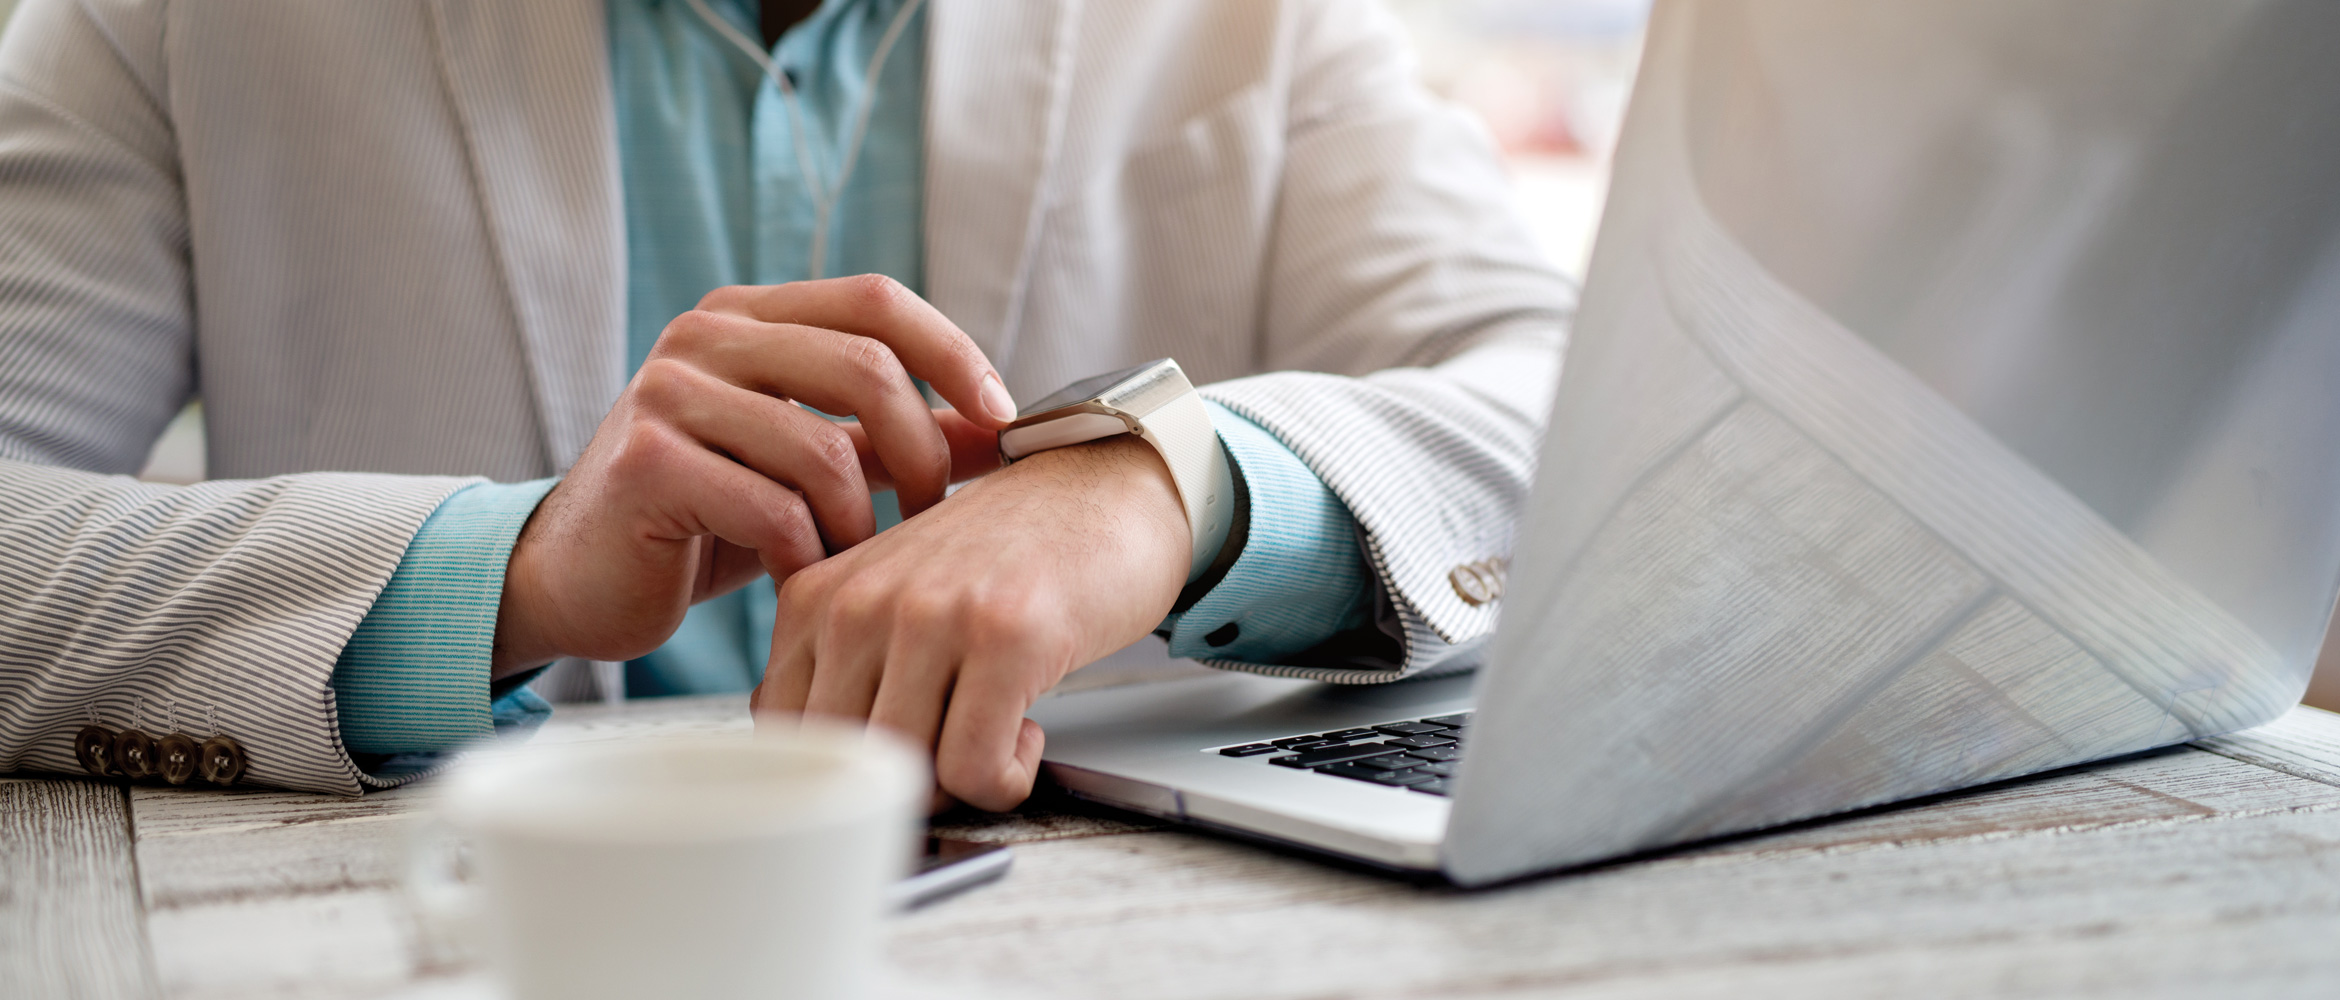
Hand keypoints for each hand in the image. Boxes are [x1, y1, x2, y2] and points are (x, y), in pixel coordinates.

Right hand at [492, 276, 1018, 673]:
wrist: (579, 577)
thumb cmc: (704, 518)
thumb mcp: (812, 466)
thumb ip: (898, 439)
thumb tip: (1002, 430)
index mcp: (748, 316)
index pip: (876, 299)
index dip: (953, 353)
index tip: (1002, 416)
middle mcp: (702, 336)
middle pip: (865, 365)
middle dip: (922, 454)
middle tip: (932, 519)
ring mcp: (667, 393)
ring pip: (825, 449)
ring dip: (860, 523)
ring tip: (852, 562)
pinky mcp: (648, 464)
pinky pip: (773, 509)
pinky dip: (806, 557)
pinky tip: (797, 579)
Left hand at [751, 435, 1192, 810]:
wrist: (1107, 488)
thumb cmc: (1009, 556)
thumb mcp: (898, 596)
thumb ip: (843, 667)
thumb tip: (815, 772)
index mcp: (816, 598)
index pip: (784, 734)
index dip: (846, 769)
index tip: (903, 745)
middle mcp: (859, 604)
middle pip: (843, 765)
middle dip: (904, 785)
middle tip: (957, 749)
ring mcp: (929, 617)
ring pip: (905, 773)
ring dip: (962, 784)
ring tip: (996, 733)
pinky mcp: (1003, 637)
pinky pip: (974, 770)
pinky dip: (1007, 778)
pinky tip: (1028, 729)